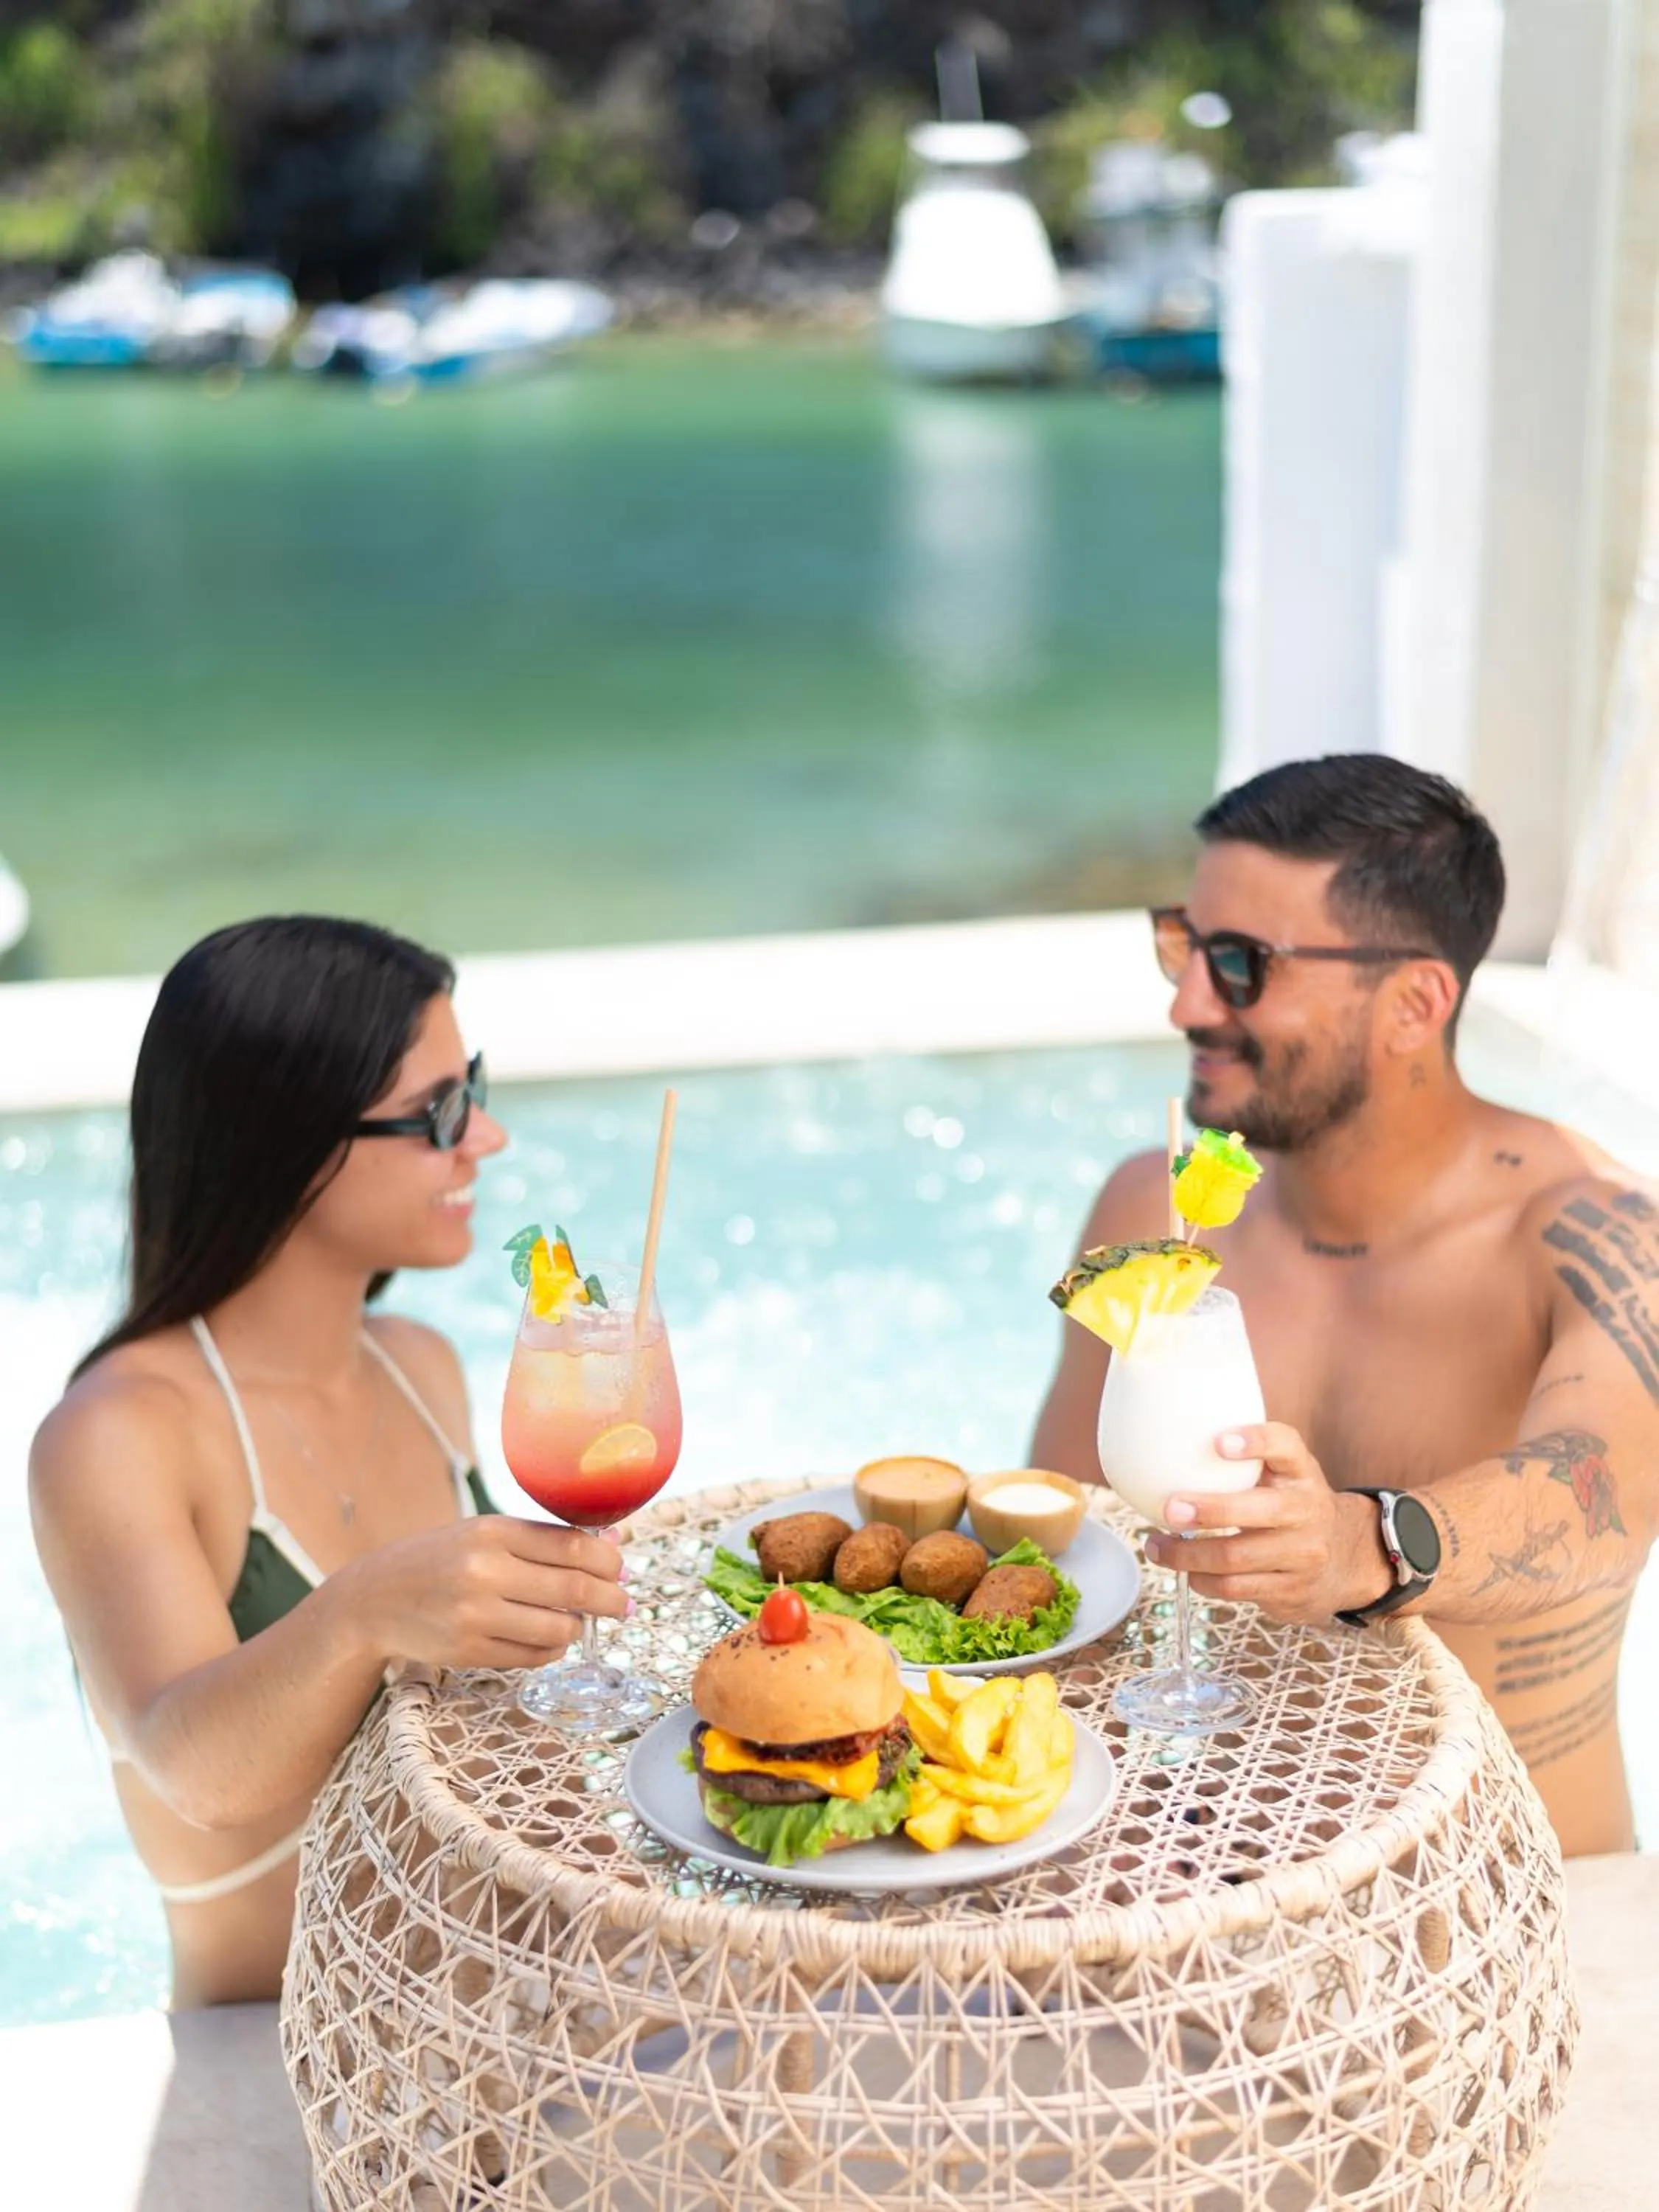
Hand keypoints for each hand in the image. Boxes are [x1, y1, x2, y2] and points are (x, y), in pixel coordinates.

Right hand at [332, 1516, 628, 1670]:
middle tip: (623, 1605)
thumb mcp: (485, 1533)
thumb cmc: (440, 1559)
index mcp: (493, 1531)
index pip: (574, 1547)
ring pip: (558, 1629)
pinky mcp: (467, 1652)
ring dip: (579, 1628)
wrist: (374, 1598)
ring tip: (577, 1621)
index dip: (610, 1562)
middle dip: (611, 1599)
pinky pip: (532, 1657)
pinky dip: (552, 1650)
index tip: (622, 1569)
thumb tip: (612, 1545)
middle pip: (574, 1589)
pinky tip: (549, 1639)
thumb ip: (543, 1539)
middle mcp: (484, 1571)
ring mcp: (474, 1615)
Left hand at [1143, 1424, 1393, 1623]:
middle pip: (1259, 1509)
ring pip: (1237, 1556)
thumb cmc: (1292, 1506)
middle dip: (1209, 1510)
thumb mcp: (1284, 1475)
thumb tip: (1168, 1442)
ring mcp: (1303, 1554)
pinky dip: (1203, 1580)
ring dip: (1187, 1554)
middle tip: (1170, 1508)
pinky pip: (1237, 1588)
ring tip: (1155, 1547)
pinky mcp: (1292, 1590)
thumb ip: (1247, 1459)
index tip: (1219, 1442)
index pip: (1286, 1446)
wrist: (1347, 1559)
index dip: (1256, 1441)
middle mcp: (1308, 1510)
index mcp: (1301, 1473)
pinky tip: (1187, 1572)